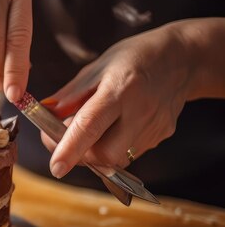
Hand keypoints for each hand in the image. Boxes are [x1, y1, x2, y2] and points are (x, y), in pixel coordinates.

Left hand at [40, 24, 193, 177]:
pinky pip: (128, 154)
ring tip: (91, 132)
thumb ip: (69, 95)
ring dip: (95, 154)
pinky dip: (112, 148)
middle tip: (68, 141)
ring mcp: (153, 128)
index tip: (56, 167)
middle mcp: (139, 112)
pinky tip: (113, 129)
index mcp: (119, 90)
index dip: (70, 149)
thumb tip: (44, 114)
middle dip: (80, 155)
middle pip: (105, 154)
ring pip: (117, 160)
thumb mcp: (97, 68)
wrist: (183, 59)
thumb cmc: (134, 59)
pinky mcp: (160, 137)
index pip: (90, 126)